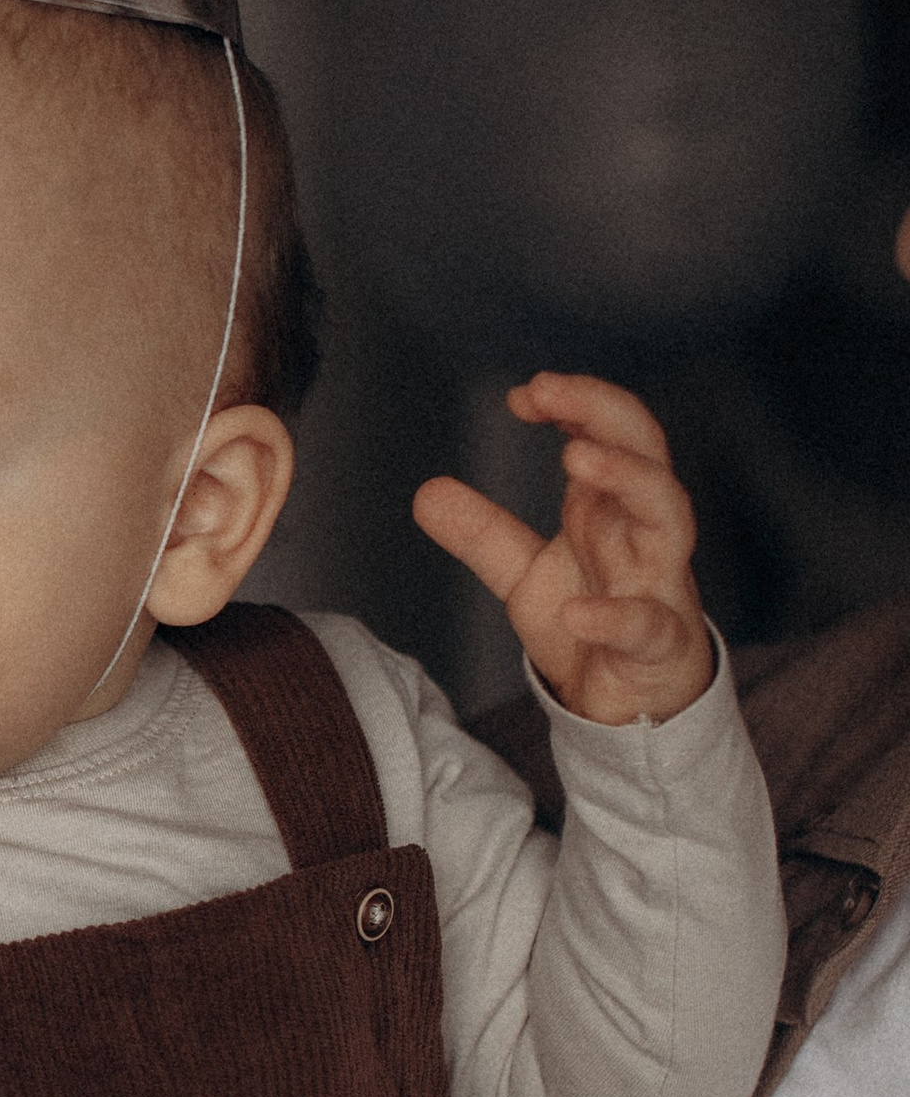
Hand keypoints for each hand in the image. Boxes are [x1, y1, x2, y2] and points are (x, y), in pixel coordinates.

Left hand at [413, 373, 714, 724]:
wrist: (632, 708)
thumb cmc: (594, 626)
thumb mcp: (525, 577)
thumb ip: (483, 534)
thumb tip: (427, 492)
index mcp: (613, 511)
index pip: (608, 435)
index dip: (574, 403)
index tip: (523, 394)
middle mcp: (644, 536)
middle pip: (646, 454)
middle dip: (604, 414)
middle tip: (549, 389)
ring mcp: (660, 586)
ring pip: (669, 516)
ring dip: (628, 478)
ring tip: (575, 457)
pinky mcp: (662, 647)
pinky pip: (649, 626)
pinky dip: (616, 617)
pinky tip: (576, 613)